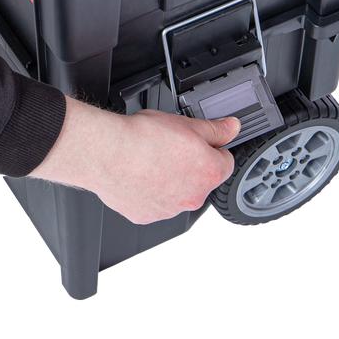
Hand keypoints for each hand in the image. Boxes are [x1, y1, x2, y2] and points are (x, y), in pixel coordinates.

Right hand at [31, 98, 239, 224]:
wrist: (107, 153)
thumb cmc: (142, 138)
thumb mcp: (186, 123)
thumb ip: (215, 129)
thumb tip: (232, 128)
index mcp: (208, 173)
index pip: (225, 161)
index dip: (211, 147)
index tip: (198, 141)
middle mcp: (193, 197)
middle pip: (201, 179)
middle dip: (191, 165)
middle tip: (170, 146)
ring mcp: (169, 210)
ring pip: (177, 192)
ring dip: (170, 179)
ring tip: (150, 158)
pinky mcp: (146, 215)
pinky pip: (155, 203)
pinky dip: (150, 190)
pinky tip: (138, 173)